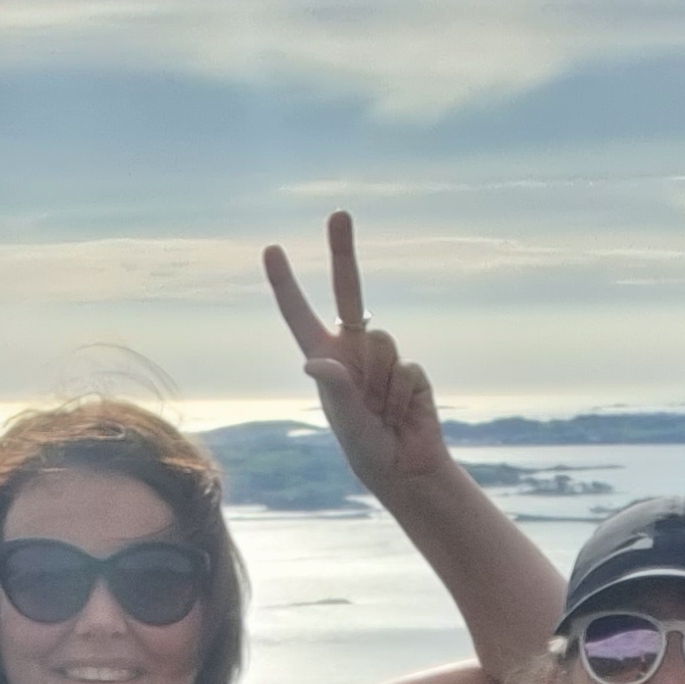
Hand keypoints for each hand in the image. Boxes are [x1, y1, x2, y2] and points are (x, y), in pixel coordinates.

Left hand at [263, 211, 452, 502]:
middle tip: (339, 213)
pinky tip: (404, 415)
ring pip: (383, 344)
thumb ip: (336, 389)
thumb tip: (317, 362)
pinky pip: (408, 369)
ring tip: (384, 413)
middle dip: (343, 251)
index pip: (300, 315)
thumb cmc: (367, 449)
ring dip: (382, 384)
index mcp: (325, 359)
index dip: (286, 284)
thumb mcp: (346, 422)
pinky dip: (404, 395)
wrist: (408, 470)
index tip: (272, 249)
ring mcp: (383, 358)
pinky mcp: (412, 372)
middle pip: (349, 291)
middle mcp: (353, 350)